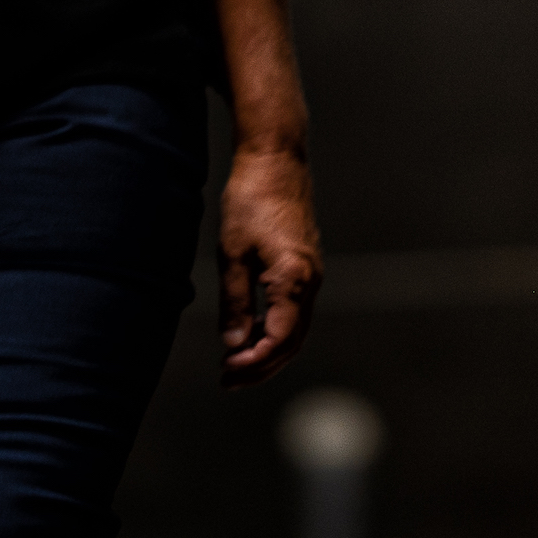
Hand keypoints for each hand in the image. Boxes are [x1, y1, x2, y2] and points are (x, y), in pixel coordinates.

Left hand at [219, 141, 322, 384]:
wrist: (275, 158)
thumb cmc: (251, 200)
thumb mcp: (232, 254)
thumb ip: (235, 303)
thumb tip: (233, 345)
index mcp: (293, 279)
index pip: (279, 340)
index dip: (254, 363)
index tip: (227, 371)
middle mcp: (310, 280)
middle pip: (293, 341)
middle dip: (261, 366)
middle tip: (227, 380)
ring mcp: (311, 272)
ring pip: (296, 328)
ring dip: (268, 350)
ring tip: (235, 362)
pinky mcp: (305, 265)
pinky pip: (295, 310)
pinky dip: (275, 328)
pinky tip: (250, 330)